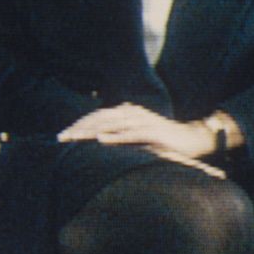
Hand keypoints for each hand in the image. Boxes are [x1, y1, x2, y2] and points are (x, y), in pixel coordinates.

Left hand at [58, 103, 214, 157]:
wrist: (193, 140)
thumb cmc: (162, 140)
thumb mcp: (137, 136)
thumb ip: (119, 135)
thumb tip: (96, 142)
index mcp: (127, 112)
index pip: (97, 116)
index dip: (79, 124)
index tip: (62, 135)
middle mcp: (133, 112)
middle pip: (99, 118)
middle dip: (78, 128)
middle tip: (61, 138)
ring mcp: (144, 120)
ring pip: (111, 124)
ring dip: (90, 131)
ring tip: (74, 139)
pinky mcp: (154, 132)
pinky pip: (132, 133)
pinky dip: (115, 136)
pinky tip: (100, 140)